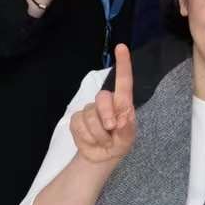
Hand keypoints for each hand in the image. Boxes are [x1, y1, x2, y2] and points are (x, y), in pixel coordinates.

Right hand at [69, 43, 136, 164]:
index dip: (123, 64)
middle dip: (105, 116)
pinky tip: (92, 140)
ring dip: (97, 133)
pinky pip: (78, 124)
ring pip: (89, 115)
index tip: (121, 47)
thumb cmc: (119, 143)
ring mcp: (90, 109)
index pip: (124, 81)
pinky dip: (86, 137)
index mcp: (122, 103)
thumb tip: (123, 117)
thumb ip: (127, 128)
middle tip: (111, 130)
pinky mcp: (77, 119)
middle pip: (102, 99)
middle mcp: (106, 102)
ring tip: (104, 140)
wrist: (102, 156)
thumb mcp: (128, 139)